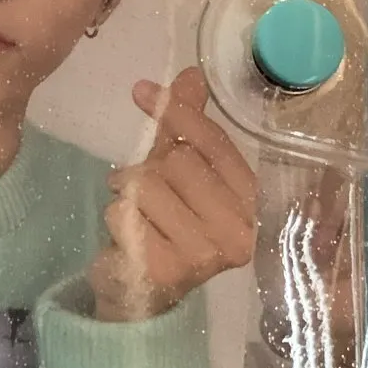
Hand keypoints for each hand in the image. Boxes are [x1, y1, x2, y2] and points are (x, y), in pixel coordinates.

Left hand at [88, 66, 258, 322]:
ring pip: (145, 186)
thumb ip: (183, 127)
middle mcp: (238, 232)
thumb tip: (190, 74)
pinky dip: (116, 219)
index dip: (177, 113)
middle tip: (145, 193)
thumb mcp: (177, 171)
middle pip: (177, 162)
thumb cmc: (166, 226)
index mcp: (251, 203)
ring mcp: (204, 255)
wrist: (141, 293)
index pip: (214, 145)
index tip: (143, 90)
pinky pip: (123, 216)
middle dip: (148, 169)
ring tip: (136, 215)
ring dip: (126, 195)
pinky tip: (128, 240)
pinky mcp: (165, 270)